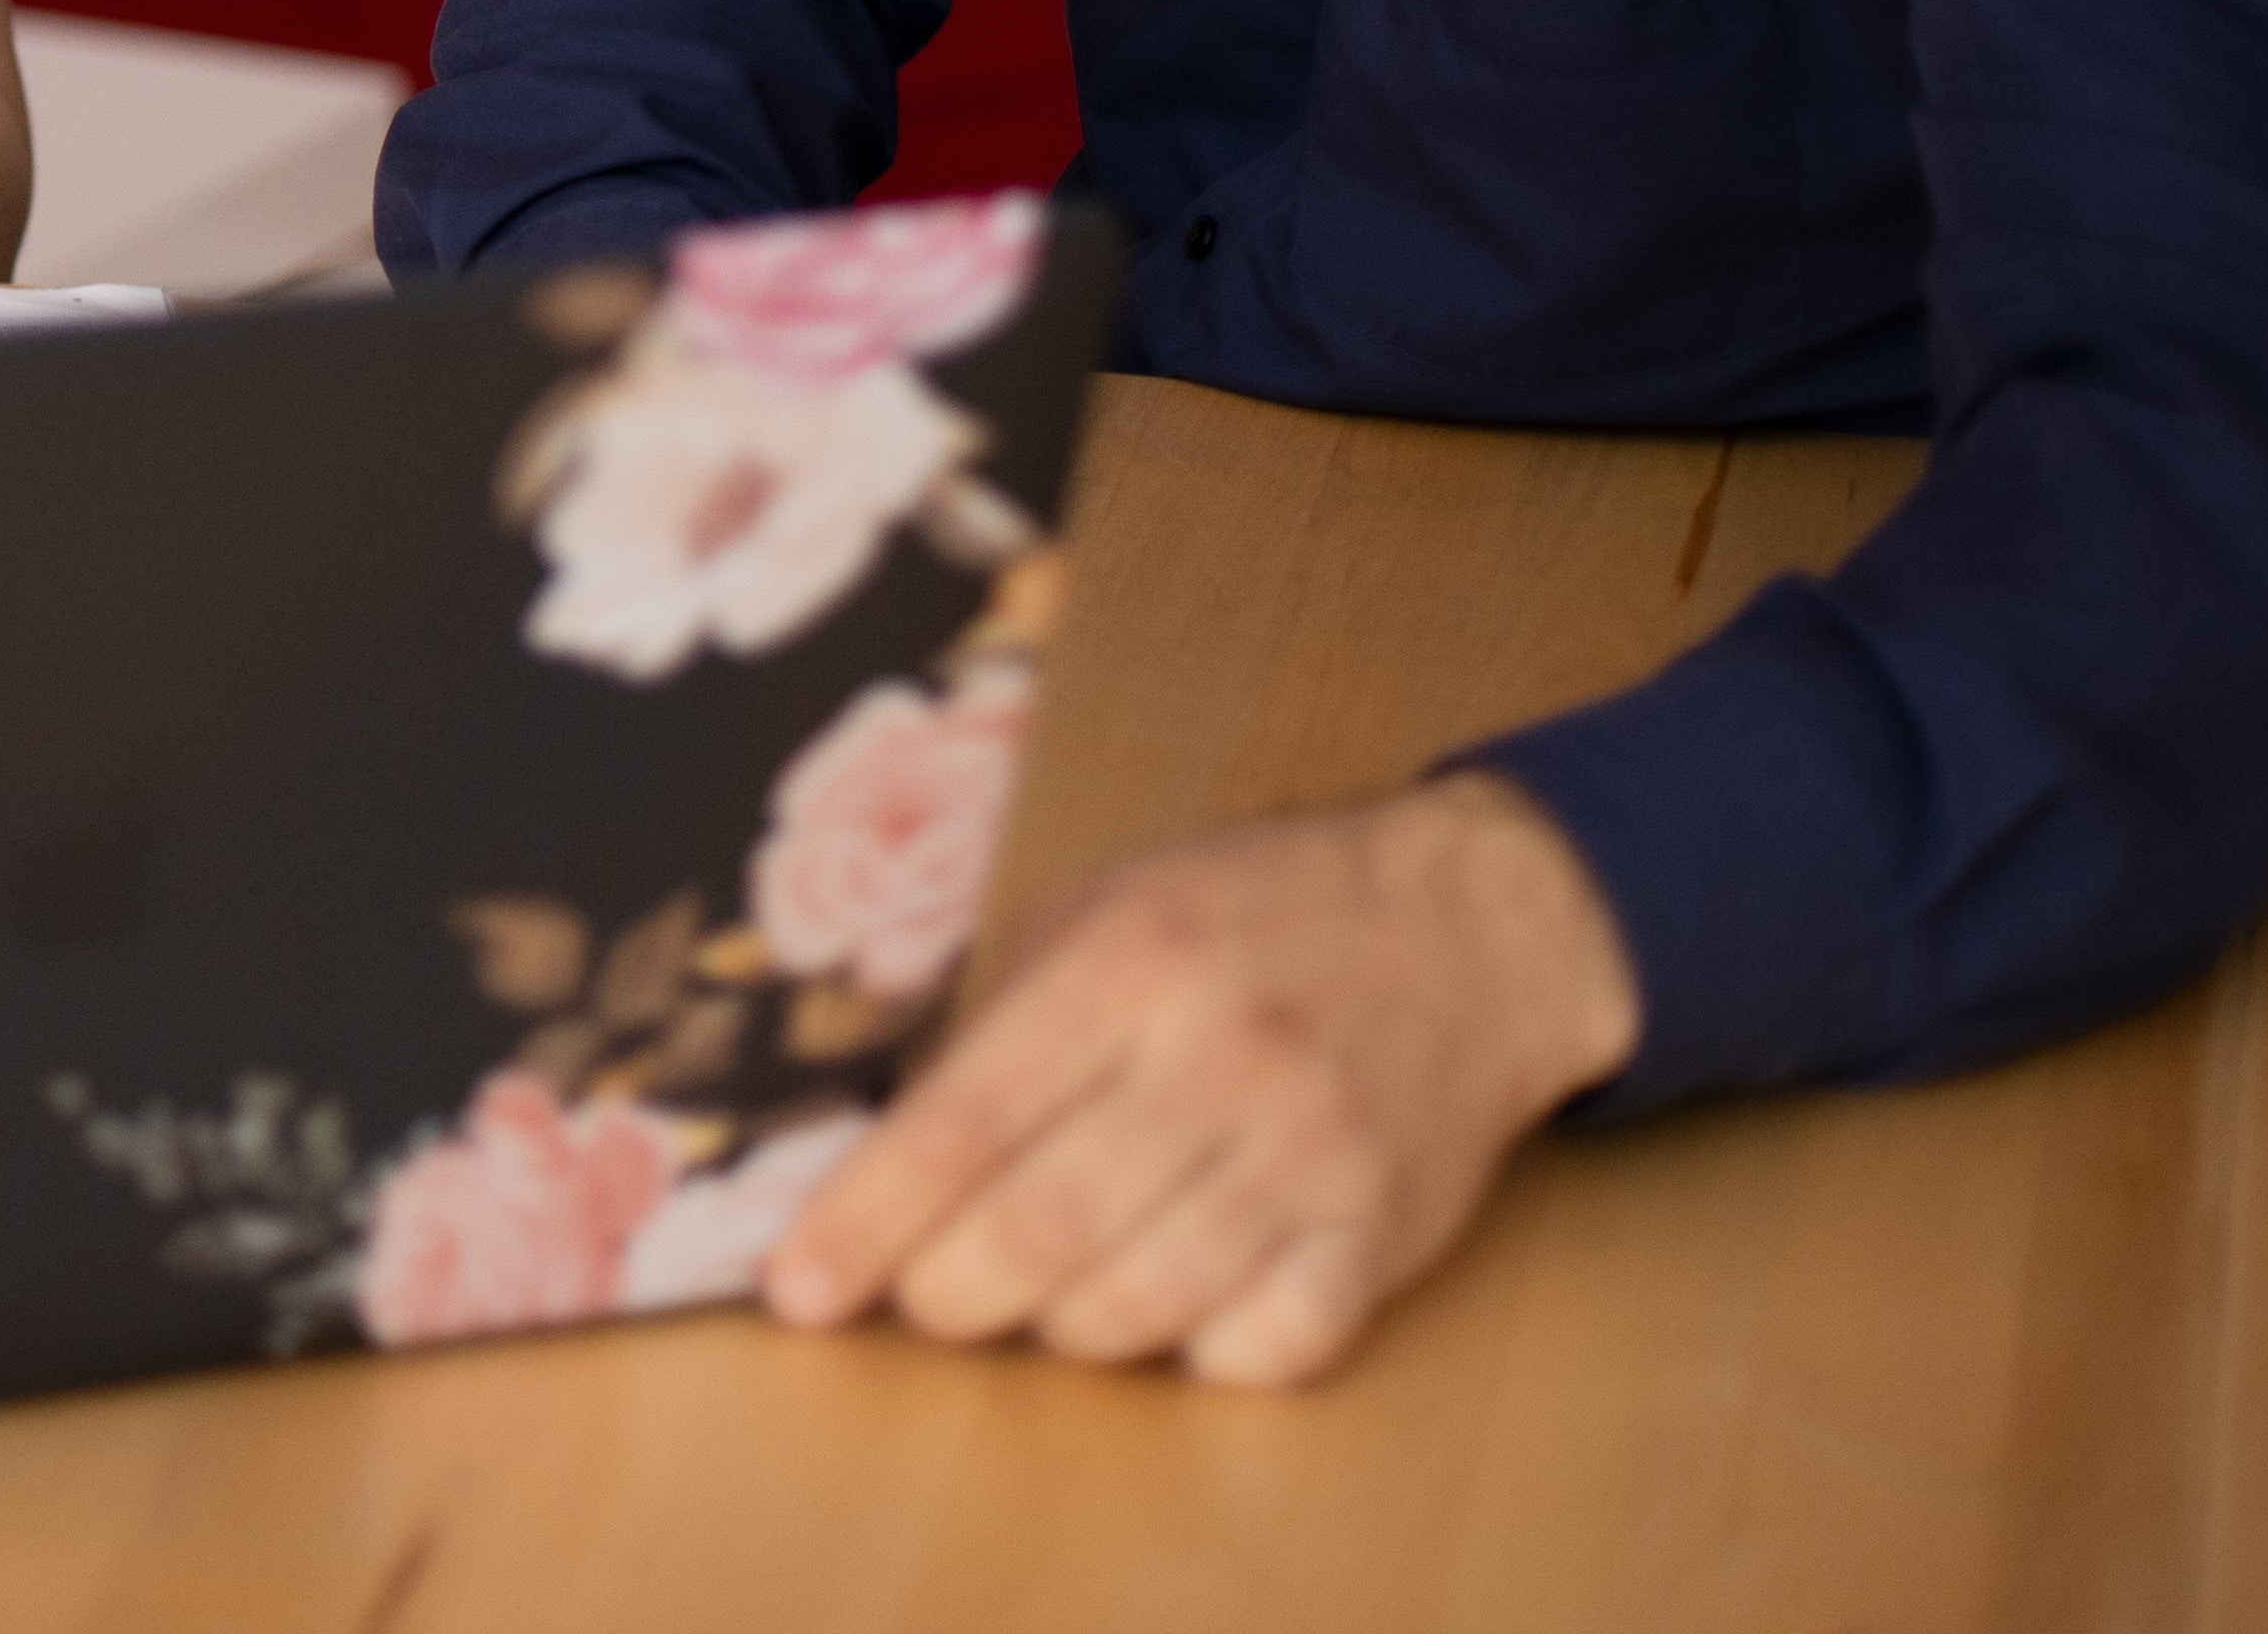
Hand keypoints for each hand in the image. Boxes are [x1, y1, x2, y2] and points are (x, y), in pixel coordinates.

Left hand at [760, 772, 1642, 1385]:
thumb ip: (986, 1026)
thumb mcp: (1095, 913)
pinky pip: (1264, 1349)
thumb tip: (863, 1159)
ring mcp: (1309, 1155)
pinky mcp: (1382, 1234)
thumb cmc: (1249, 920)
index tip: (796, 1287)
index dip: (864, 1220)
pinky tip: (1171, 1311)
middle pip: (1040, 1232)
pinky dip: (1195, 1354)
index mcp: (1124, 966)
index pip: (960, 1122)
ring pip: (1140, 1306)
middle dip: (946, 1292)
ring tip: (1039, 1293)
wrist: (1471, 929)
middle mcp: (1218, 1061)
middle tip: (918, 1298)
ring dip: (1060, 1327)